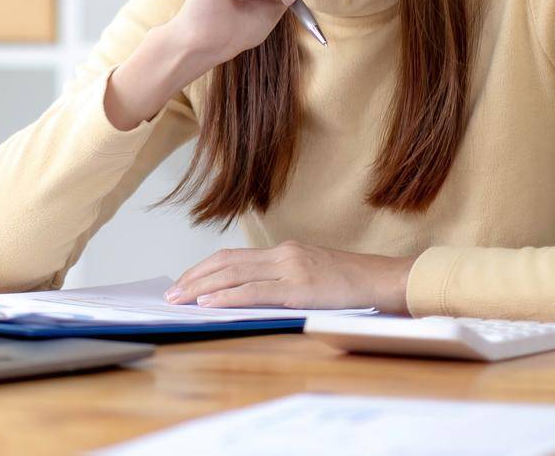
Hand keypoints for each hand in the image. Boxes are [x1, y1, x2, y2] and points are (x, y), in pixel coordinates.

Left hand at [163, 242, 415, 313]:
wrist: (383, 280)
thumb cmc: (349, 284)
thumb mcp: (311, 275)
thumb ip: (282, 280)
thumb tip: (247, 296)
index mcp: (283, 251)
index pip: (232, 257)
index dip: (203, 269)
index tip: (183, 282)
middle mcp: (282, 255)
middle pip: (226, 263)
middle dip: (194, 278)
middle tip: (171, 294)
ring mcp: (290, 269)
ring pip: (234, 274)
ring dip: (202, 288)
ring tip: (180, 299)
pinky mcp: (298, 287)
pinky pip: (255, 291)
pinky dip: (228, 296)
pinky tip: (209, 302)